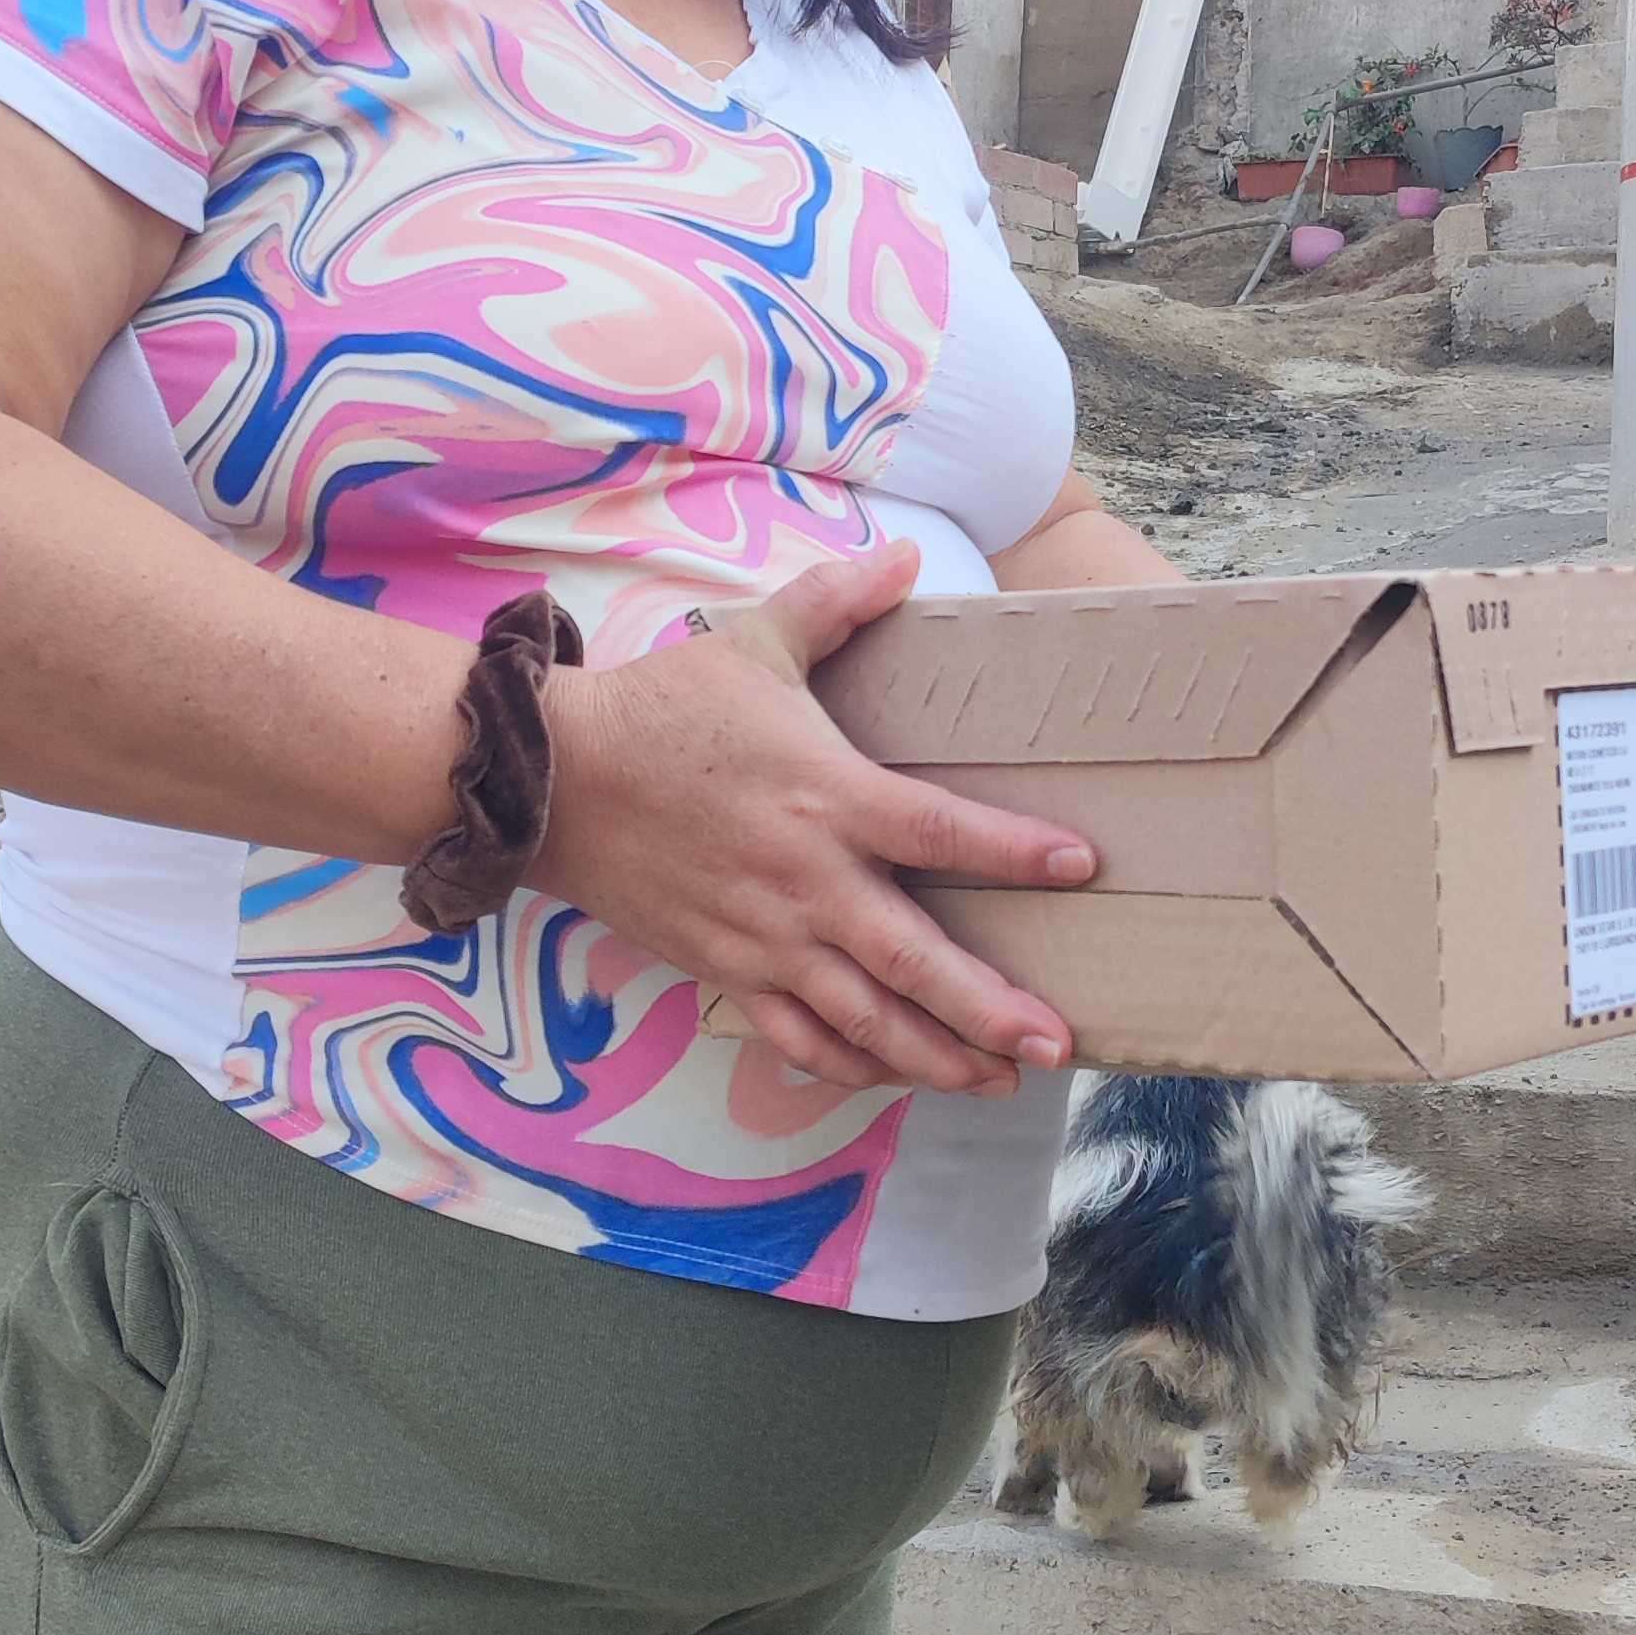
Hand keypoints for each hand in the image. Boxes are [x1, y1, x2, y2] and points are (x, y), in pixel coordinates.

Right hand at [532, 540, 1093, 1096]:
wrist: (555, 780)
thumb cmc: (661, 708)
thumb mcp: (754, 640)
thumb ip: (838, 603)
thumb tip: (902, 555)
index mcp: (828, 796)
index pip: (941, 830)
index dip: (1014, 851)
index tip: (1080, 866)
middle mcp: (807, 881)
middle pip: (915, 959)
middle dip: (990, 1009)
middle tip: (1058, 1043)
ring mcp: (766, 938)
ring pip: (865, 1018)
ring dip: (937, 1057)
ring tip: (1000, 1080)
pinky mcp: (728, 970)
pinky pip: (798, 1037)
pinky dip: (850, 1065)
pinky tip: (895, 1077)